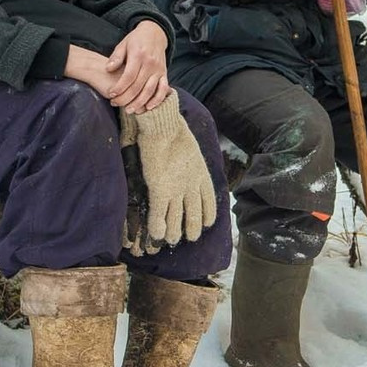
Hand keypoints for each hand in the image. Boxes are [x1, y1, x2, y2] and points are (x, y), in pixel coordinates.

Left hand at [105, 21, 171, 113]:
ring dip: (139, 103)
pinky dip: (157, 99)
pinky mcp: (164, 73)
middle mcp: (150, 64)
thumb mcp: (123, 44)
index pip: (128, 76)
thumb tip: (108, 69)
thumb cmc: (136, 40)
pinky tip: (149, 107)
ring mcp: (159, 69)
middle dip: (126, 98)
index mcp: (138, 55)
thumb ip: (116, 57)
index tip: (111, 94)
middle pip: (138, 86)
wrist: (155, 33)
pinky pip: (163, 89)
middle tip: (116, 104)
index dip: (119, 87)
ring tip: (129, 110)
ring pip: (150, 90)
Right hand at [121, 98, 219, 247]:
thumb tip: (185, 162)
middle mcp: (192, 186)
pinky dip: (157, 226)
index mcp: (201, 174)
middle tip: (191, 237)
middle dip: (193, 228)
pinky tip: (157, 235)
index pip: (209, 200)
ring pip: (176, 219)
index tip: (208, 223)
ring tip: (173, 240)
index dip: (208, 214)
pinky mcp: (159, 189)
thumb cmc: (173, 130)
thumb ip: (189, 161)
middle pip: (195, 214)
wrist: (163, 126)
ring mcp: (176, 189)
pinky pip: (158, 214)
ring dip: (175, 232)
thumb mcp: (190, 147)